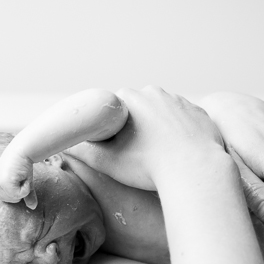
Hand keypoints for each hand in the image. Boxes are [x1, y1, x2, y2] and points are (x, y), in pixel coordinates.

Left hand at [0, 149, 37, 208]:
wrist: (23, 149)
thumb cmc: (23, 164)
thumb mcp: (23, 181)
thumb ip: (26, 195)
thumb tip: (32, 207)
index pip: (6, 198)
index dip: (17, 191)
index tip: (18, 177)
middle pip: (10, 200)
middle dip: (20, 190)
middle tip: (20, 175)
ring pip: (15, 198)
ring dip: (23, 188)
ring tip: (21, 174)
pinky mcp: (4, 182)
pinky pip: (19, 194)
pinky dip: (25, 186)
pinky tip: (23, 175)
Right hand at [67, 86, 225, 190]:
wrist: (195, 171)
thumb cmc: (148, 166)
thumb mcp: (107, 161)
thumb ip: (82, 151)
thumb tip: (63, 146)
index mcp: (130, 97)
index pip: (113, 109)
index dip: (112, 129)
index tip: (117, 147)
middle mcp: (155, 92)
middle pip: (139, 109)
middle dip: (136, 127)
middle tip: (138, 154)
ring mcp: (181, 101)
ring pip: (163, 113)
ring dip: (159, 129)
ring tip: (159, 154)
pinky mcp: (200, 113)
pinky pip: (185, 121)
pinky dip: (181, 133)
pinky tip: (179, 152)